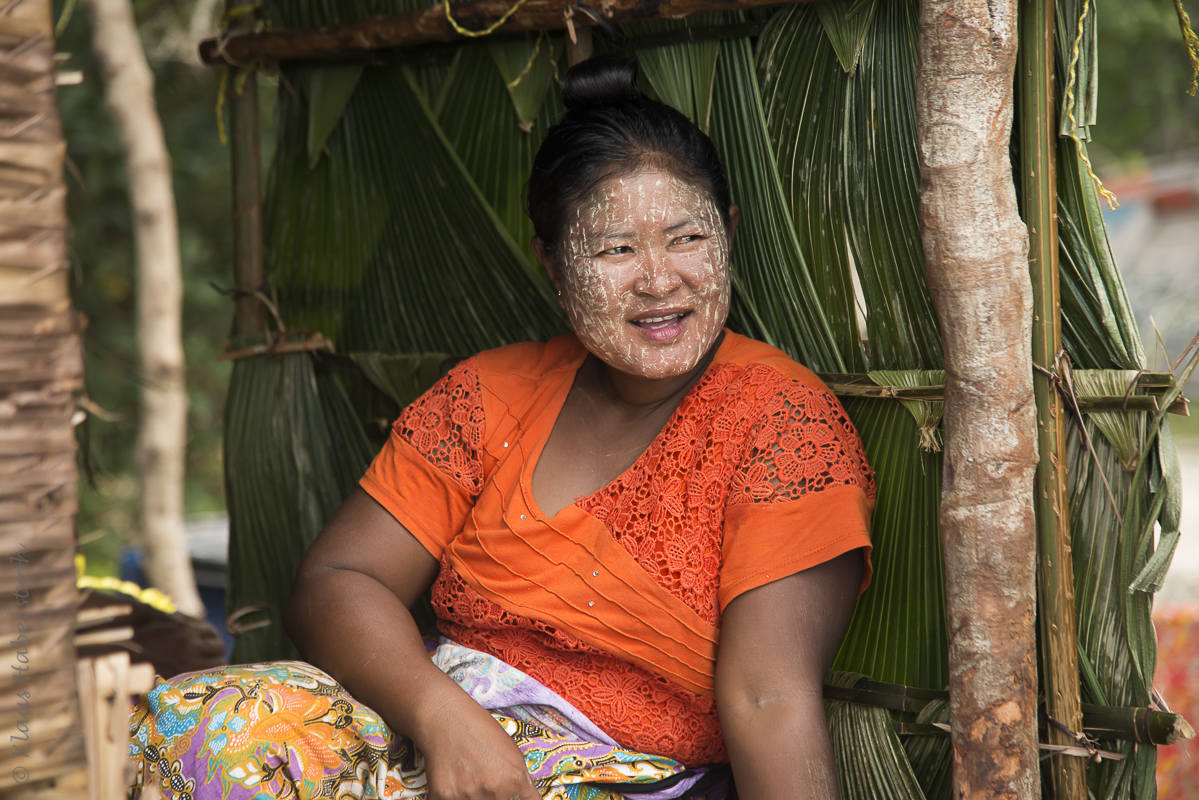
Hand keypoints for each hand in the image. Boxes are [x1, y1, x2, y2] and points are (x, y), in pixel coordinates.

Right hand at [418, 693, 540, 799]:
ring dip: (475, 797)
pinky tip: (457, 780)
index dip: (516, 798)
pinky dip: (456, 796)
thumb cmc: (481, 730)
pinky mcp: (443, 797)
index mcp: (514, 779)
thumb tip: (524, 798)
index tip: (512, 794)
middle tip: (486, 779)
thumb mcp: (513, 753)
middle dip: (496, 796)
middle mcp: (492, 791)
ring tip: (470, 778)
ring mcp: (467, 796)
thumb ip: (522, 781)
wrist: (446, 719)